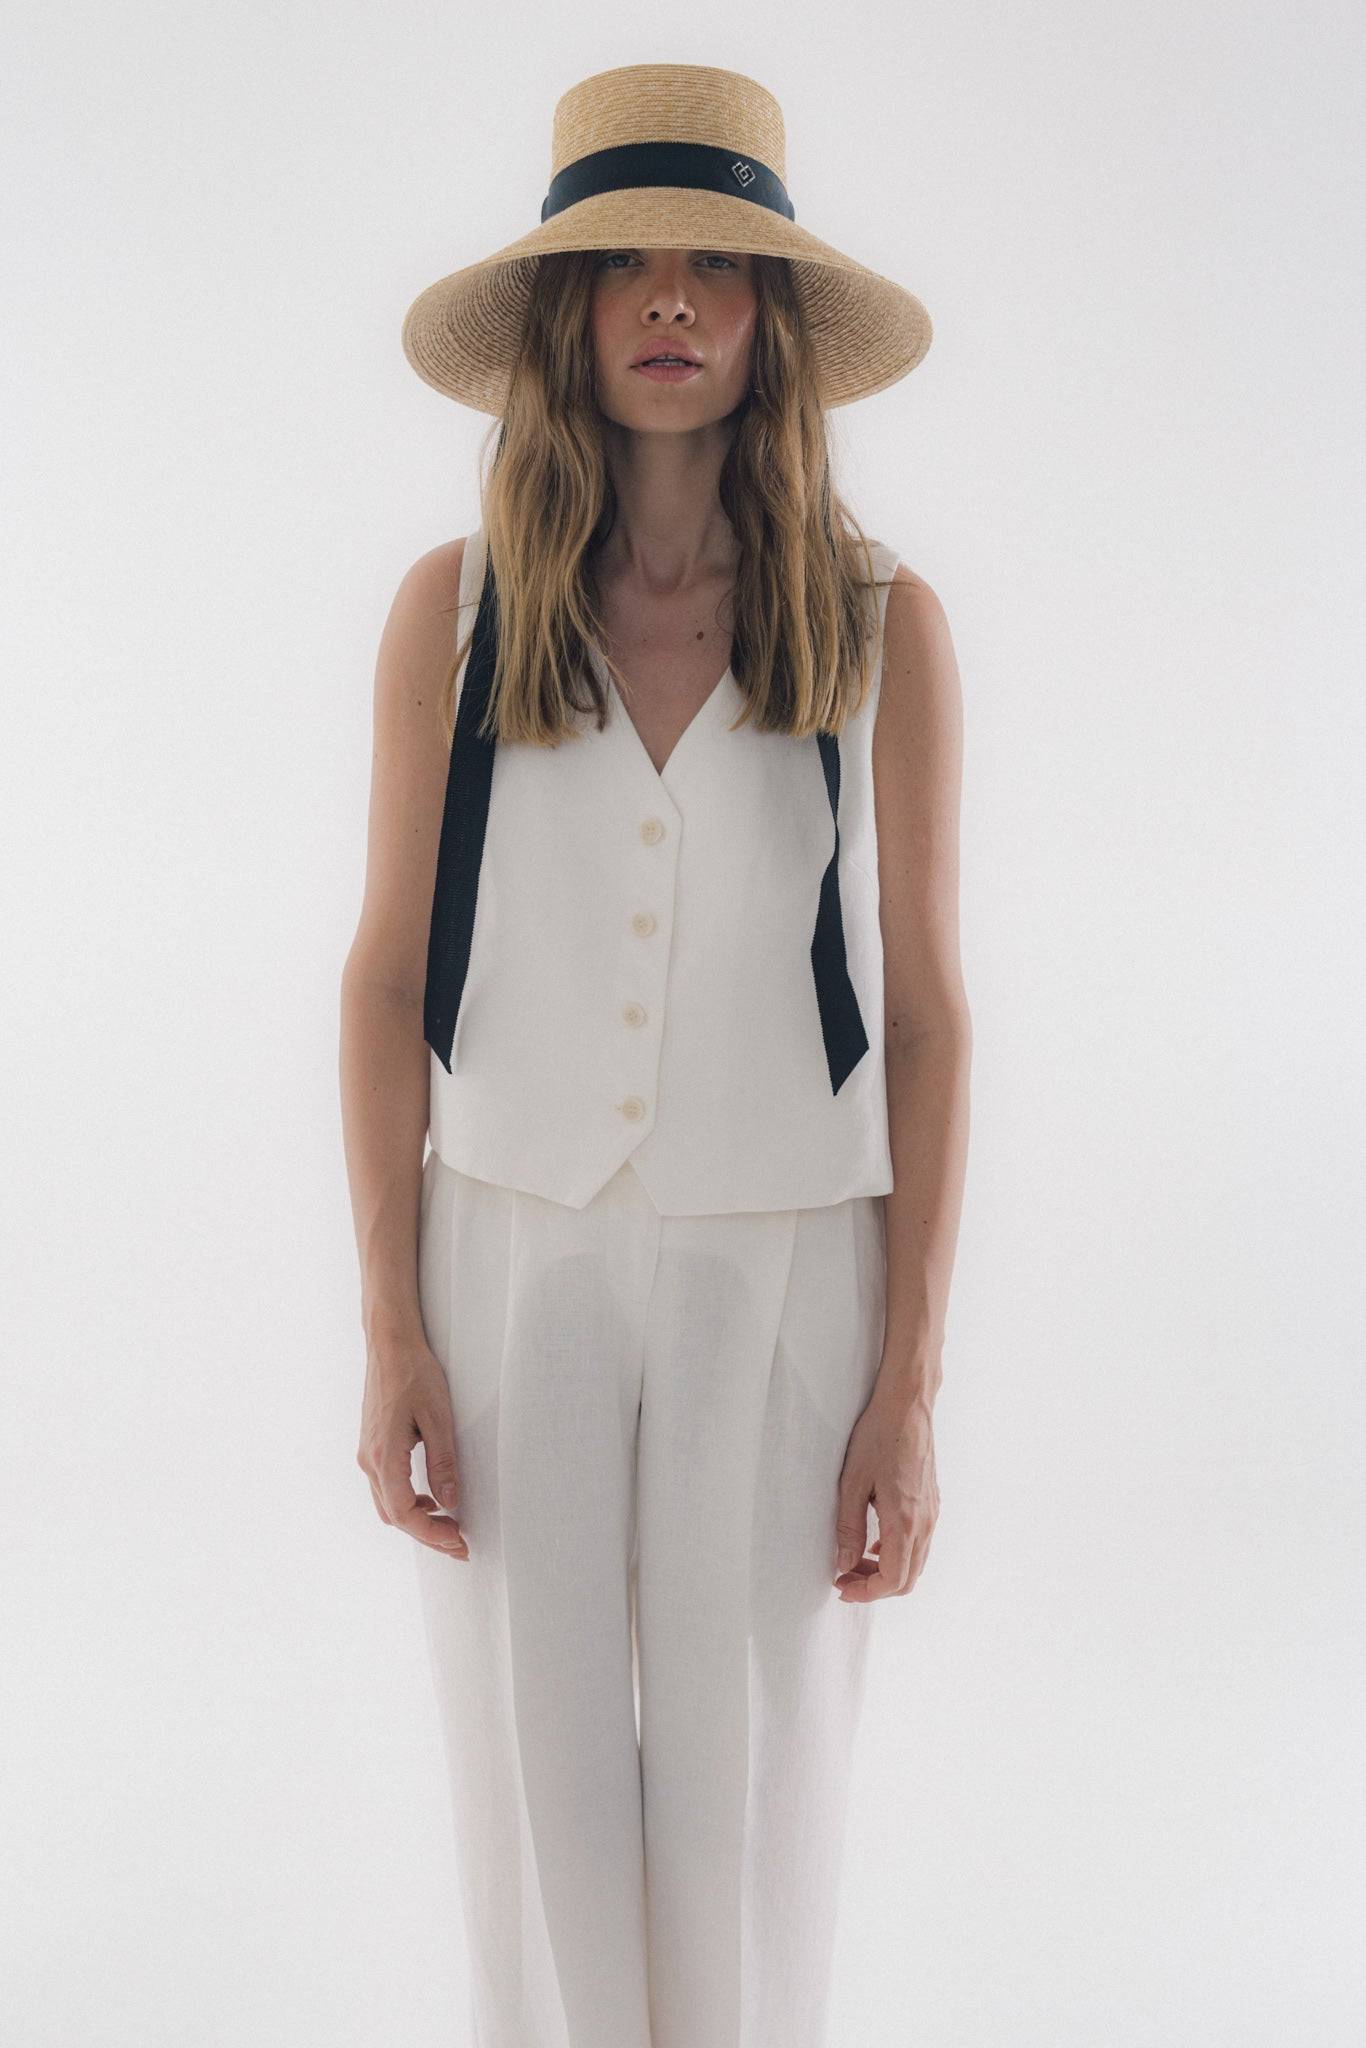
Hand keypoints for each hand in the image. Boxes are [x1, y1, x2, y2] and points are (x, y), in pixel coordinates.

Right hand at [356, 1327, 468, 1558]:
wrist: (390, 1344)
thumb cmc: (415, 1374)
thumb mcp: (439, 1418)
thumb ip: (444, 1463)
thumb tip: (450, 1503)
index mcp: (385, 1456)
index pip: (405, 1514)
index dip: (432, 1534)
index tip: (458, 1541)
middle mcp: (370, 1460)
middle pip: (395, 1516)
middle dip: (427, 1534)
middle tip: (459, 1543)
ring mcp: (367, 1454)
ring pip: (388, 1505)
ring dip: (416, 1520)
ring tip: (449, 1524)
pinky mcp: (372, 1446)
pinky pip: (386, 1487)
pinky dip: (407, 1501)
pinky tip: (430, 1498)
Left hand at [832, 1385, 938, 1600]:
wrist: (907, 1406)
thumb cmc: (878, 1437)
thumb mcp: (852, 1482)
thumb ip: (849, 1528)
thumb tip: (844, 1563)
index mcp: (905, 1521)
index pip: (892, 1579)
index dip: (866, 1592)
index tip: (842, 1587)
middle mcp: (925, 1523)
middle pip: (907, 1579)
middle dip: (875, 1587)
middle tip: (844, 1578)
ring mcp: (932, 1514)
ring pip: (915, 1564)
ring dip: (886, 1571)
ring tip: (855, 1561)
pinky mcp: (931, 1504)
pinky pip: (920, 1544)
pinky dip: (898, 1554)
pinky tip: (875, 1540)